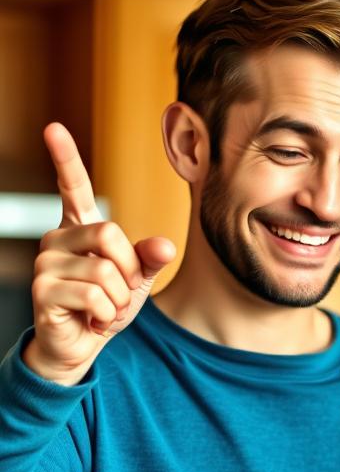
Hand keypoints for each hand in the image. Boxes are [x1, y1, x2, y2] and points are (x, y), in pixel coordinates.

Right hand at [23, 123, 176, 384]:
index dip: (65, 158)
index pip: (73, 187)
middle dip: (128, 270)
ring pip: (105, 271)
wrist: (82, 343)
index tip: (53, 128)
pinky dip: (105, 314)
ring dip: (118, 299)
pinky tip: (92, 320)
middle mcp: (57, 238)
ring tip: (103, 309)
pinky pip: (95, 296)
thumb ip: (149, 259)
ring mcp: (45, 263)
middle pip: (110, 234)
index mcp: (80, 228)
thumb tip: (165, 246)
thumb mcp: (137, 280)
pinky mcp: (43, 290)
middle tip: (119, 292)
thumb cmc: (106, 305)